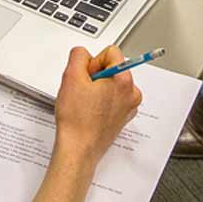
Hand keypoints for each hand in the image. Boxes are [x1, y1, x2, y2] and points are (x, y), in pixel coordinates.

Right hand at [52, 45, 141, 165]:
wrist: (78, 150)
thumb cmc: (77, 120)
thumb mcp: (71, 77)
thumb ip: (78, 56)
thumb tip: (84, 54)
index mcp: (124, 80)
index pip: (110, 52)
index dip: (92, 63)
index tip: (86, 78)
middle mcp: (131, 93)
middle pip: (112, 68)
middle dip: (95, 76)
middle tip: (83, 92)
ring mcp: (128, 106)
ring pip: (111, 83)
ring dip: (97, 89)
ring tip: (85, 103)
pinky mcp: (122, 117)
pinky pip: (112, 98)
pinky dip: (101, 101)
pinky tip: (90, 111)